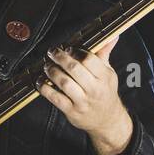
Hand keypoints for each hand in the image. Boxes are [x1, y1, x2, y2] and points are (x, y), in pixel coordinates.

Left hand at [36, 35, 133, 154]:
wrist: (107, 120)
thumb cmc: (105, 92)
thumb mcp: (108, 73)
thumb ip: (105, 53)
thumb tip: (113, 35)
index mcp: (105, 77)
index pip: (89, 60)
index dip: (75, 52)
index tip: (68, 48)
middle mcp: (95, 89)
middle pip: (74, 69)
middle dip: (60, 58)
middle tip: (52, 53)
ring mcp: (83, 101)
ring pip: (64, 83)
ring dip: (52, 71)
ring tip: (46, 66)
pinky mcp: (72, 111)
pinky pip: (55, 98)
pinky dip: (45, 88)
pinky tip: (40, 81)